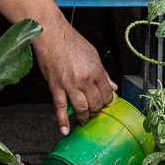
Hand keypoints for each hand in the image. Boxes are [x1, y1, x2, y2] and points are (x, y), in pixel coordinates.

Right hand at [34, 19, 114, 134]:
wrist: (51, 34)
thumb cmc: (71, 42)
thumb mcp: (93, 55)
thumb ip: (103, 73)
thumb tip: (113, 87)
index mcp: (96, 71)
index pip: (107, 94)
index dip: (106, 101)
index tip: (104, 103)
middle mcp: (84, 79)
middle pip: (95, 104)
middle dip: (96, 110)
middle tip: (93, 111)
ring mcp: (69, 84)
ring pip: (81, 108)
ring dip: (83, 117)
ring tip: (83, 119)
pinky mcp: (55, 86)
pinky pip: (60, 107)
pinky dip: (62, 121)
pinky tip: (65, 130)